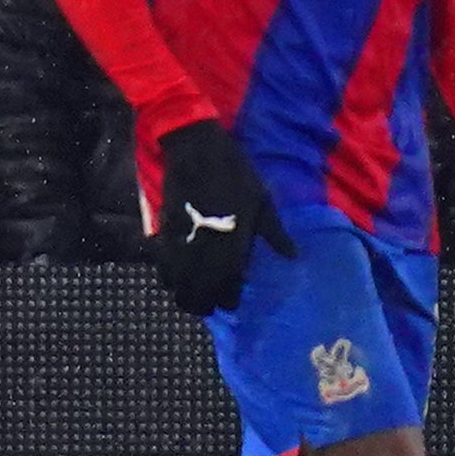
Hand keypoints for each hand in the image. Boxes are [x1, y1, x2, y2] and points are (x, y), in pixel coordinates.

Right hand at [153, 119, 293, 318]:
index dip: (229, 300)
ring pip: (176, 282)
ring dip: (183, 293)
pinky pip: (161, 262)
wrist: (197, 149)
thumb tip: (293, 256)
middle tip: (209, 306)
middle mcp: (206, 247)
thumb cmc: (236, 173)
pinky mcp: (165, 229)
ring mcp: (182, 239)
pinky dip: (167, 274)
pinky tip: (173, 275)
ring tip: (191, 296)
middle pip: (199, 291)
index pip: (229, 286)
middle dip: (203, 304)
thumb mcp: (263, 201)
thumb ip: (275, 233)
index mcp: (233, 243)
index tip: (233, 302)